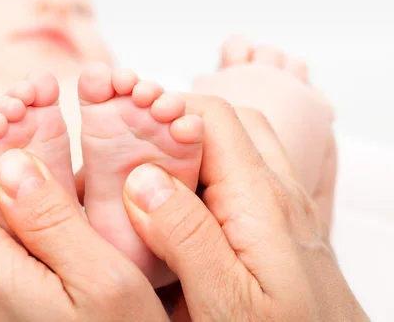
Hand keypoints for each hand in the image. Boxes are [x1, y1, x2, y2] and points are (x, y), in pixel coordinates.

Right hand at [122, 95, 366, 320]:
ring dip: (191, 150)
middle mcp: (276, 194)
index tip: (128, 125)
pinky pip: (241, 181)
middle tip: (134, 148)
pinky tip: (181, 212)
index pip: (214, 118)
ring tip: (150, 178)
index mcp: (260, 200)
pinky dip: (206, 179)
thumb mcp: (228, 302)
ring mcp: (282, 209)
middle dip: (176, 123)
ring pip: (235, 149)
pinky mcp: (279, 229)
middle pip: (226, 124)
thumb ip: (186, 237)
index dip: (167, 108)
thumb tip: (144, 179)